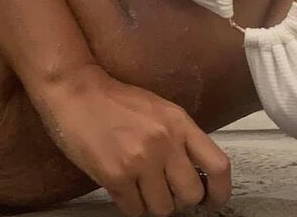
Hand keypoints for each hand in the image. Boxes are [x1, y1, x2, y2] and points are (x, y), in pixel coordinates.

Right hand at [32, 64, 231, 216]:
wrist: (75, 91)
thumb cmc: (114, 100)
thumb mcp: (159, 110)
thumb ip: (180, 138)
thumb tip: (196, 172)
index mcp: (179, 123)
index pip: (218, 165)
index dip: (221, 191)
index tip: (213, 199)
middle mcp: (165, 142)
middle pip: (191, 194)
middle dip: (180, 199)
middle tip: (167, 192)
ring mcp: (141, 160)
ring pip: (163, 208)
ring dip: (153, 203)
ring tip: (141, 187)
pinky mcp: (116, 176)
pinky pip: (135, 210)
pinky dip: (132, 205)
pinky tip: (124, 189)